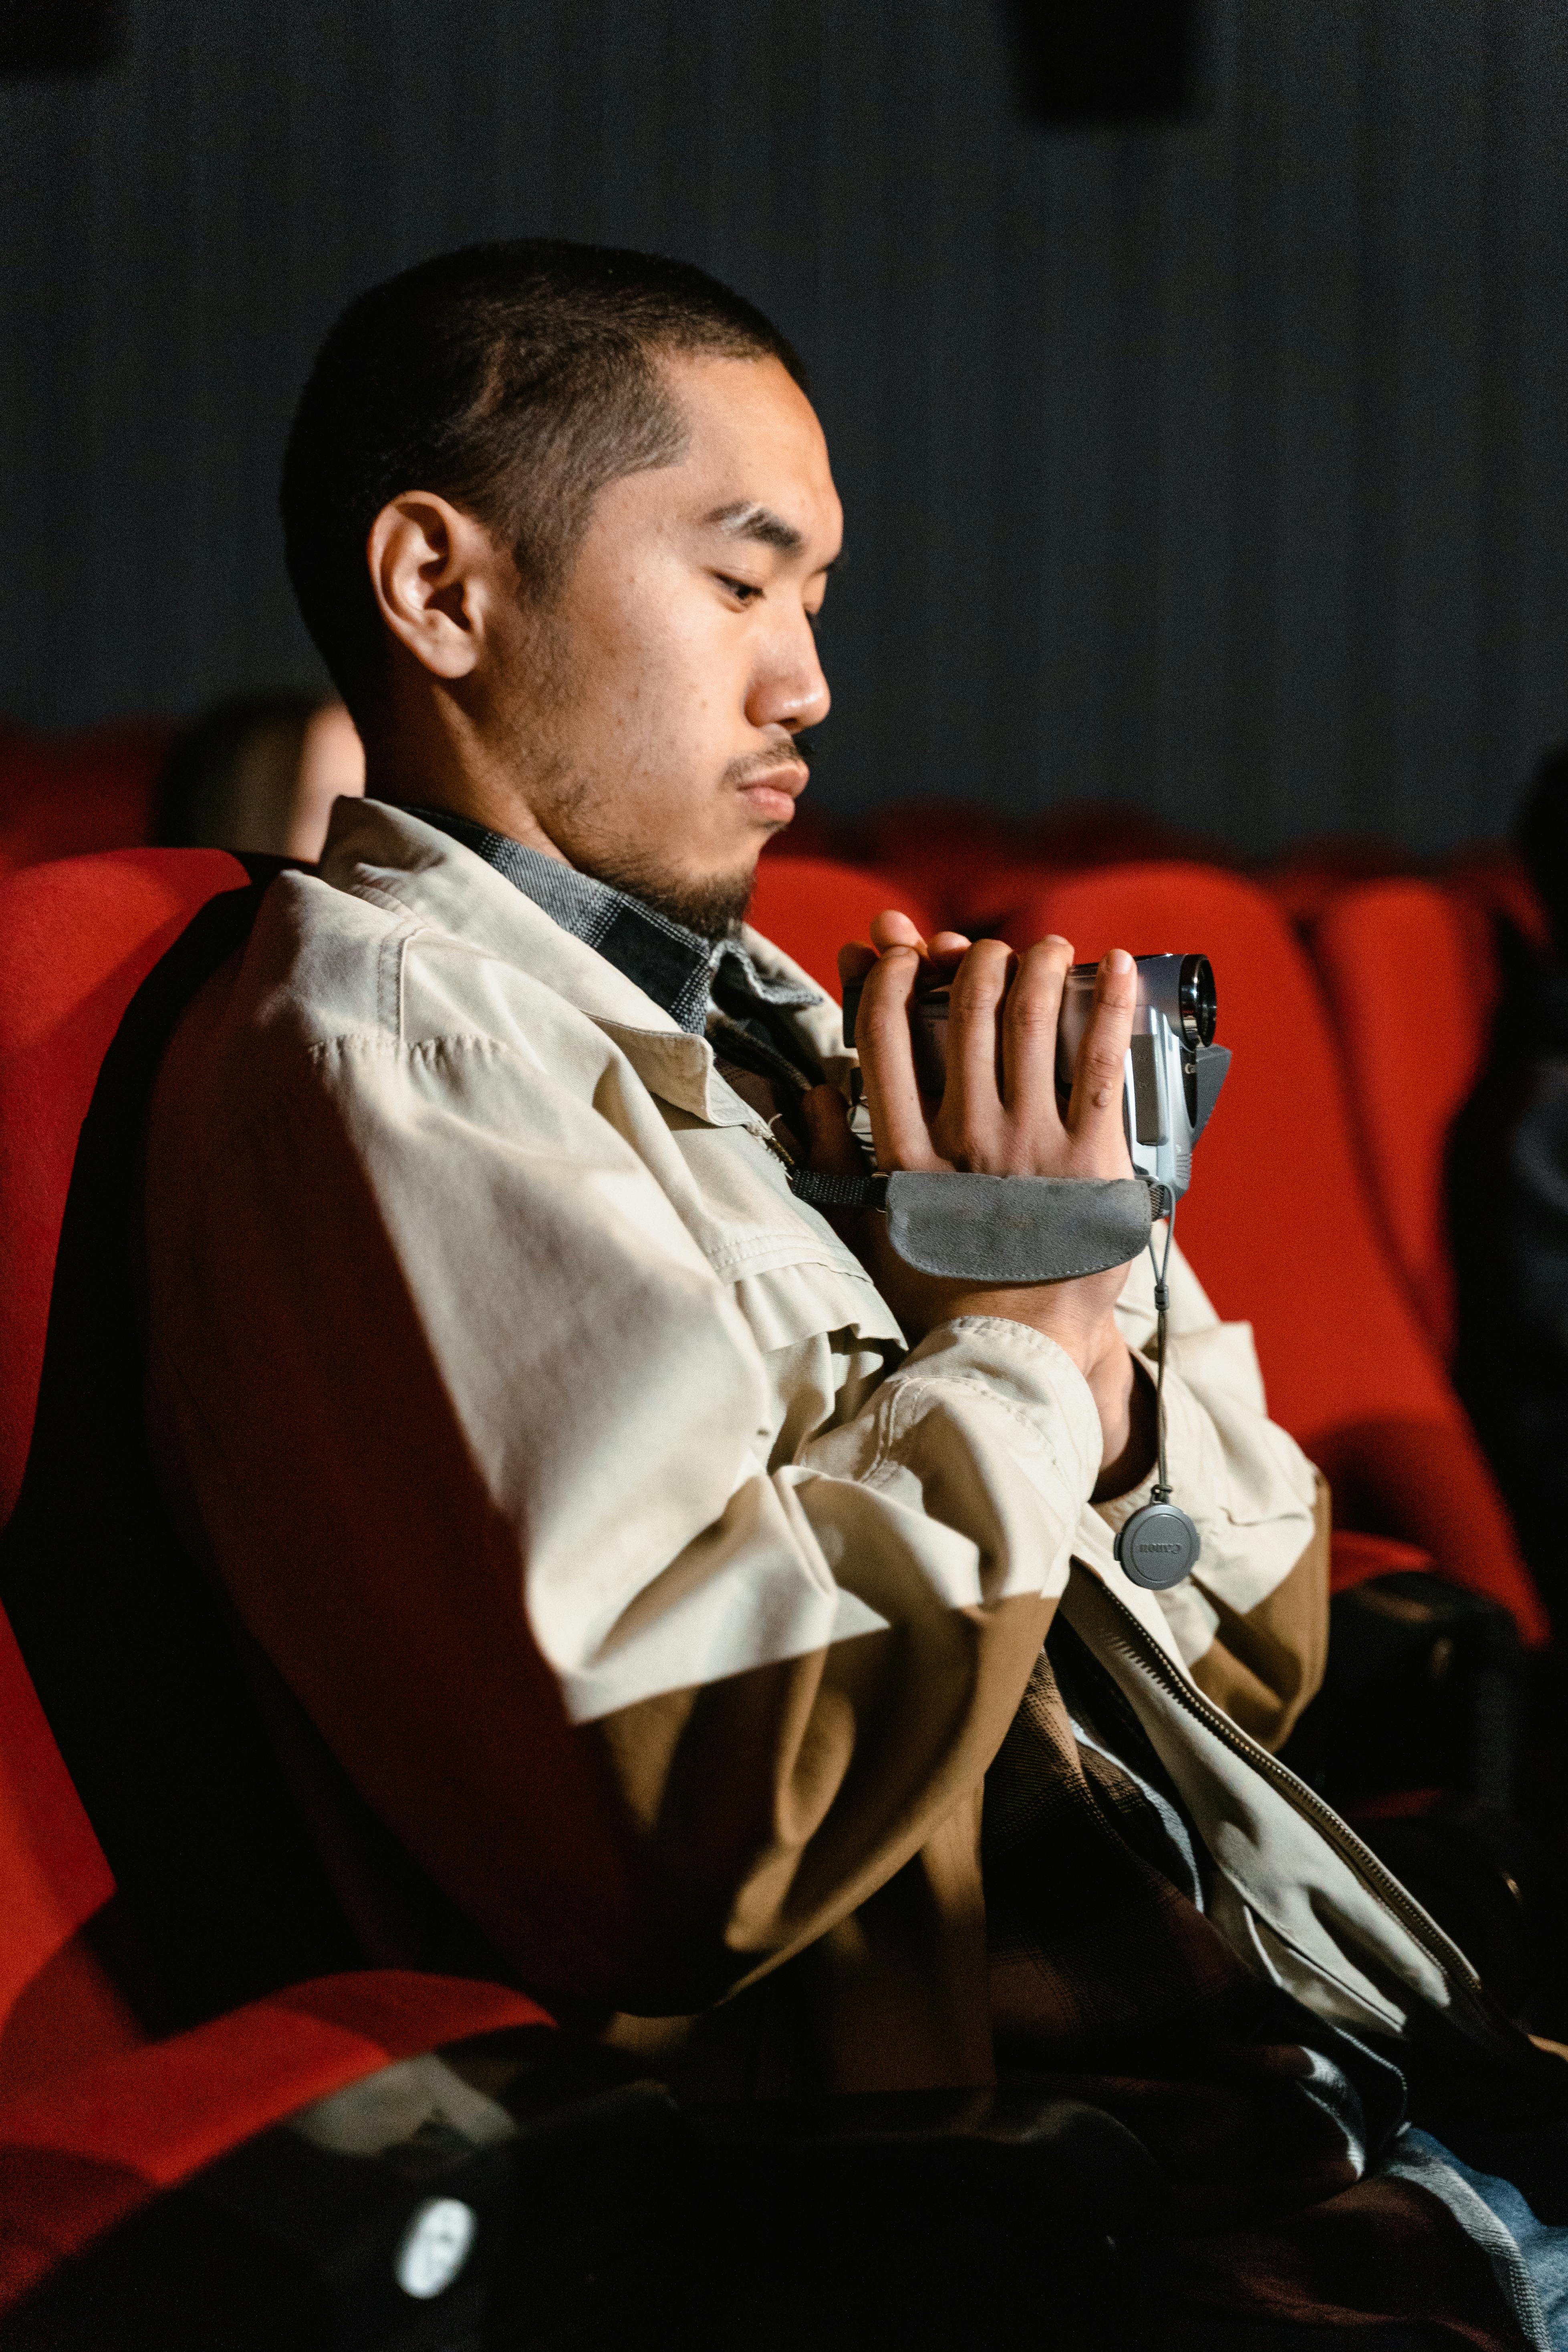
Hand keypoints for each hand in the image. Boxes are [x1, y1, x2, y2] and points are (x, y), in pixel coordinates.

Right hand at [800, 911, 1152, 1491]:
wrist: (1018, 1351)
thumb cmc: (940, 1292)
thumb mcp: (869, 1231)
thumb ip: (834, 1160)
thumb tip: (814, 1090)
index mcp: (906, 1155)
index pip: (885, 1037)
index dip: (893, 978)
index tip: (906, 954)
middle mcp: (965, 1140)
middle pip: (965, 1014)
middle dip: (976, 961)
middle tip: (989, 950)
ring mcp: (1032, 1148)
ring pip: (1033, 1022)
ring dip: (1041, 965)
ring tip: (1048, 947)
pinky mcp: (1094, 1161)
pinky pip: (1103, 1064)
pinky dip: (1114, 1006)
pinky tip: (1123, 966)